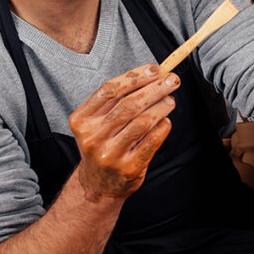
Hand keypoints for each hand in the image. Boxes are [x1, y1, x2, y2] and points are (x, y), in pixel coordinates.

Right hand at [68, 65, 179, 200]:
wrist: (98, 184)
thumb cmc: (103, 144)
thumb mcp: (98, 122)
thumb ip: (118, 101)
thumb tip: (154, 75)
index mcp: (81, 120)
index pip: (110, 90)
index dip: (135, 76)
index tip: (155, 69)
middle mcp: (93, 137)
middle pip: (128, 105)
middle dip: (154, 89)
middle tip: (172, 80)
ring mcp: (110, 155)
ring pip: (142, 122)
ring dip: (161, 107)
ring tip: (170, 100)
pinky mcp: (128, 168)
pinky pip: (152, 141)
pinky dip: (163, 127)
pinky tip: (166, 121)